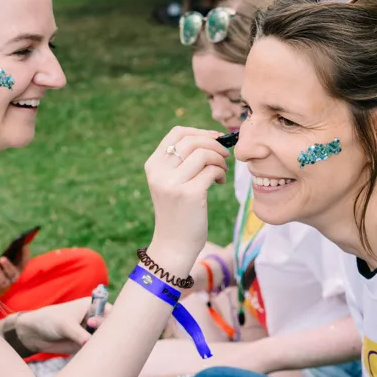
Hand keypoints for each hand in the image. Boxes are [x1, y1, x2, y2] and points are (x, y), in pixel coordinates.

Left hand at [14, 297, 111, 354]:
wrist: (35, 333)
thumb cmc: (50, 320)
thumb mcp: (65, 325)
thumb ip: (79, 333)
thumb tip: (90, 342)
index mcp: (92, 305)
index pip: (110, 311)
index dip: (108, 319)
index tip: (92, 324)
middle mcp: (95, 318)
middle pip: (109, 327)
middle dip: (106, 334)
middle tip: (90, 338)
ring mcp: (91, 331)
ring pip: (103, 340)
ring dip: (99, 345)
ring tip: (84, 345)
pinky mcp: (86, 344)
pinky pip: (94, 349)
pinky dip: (92, 352)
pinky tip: (83, 352)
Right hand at [145, 127, 229, 257]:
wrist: (173, 245)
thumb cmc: (177, 211)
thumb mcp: (169, 182)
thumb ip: (180, 161)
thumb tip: (210, 137)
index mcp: (153, 165)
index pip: (177, 133)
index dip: (199, 131)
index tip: (215, 138)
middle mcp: (159, 172)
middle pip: (192, 140)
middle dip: (214, 144)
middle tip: (223, 156)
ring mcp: (173, 183)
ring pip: (203, 153)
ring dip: (219, 159)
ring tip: (221, 171)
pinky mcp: (190, 194)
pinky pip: (212, 171)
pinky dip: (220, 173)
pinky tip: (218, 182)